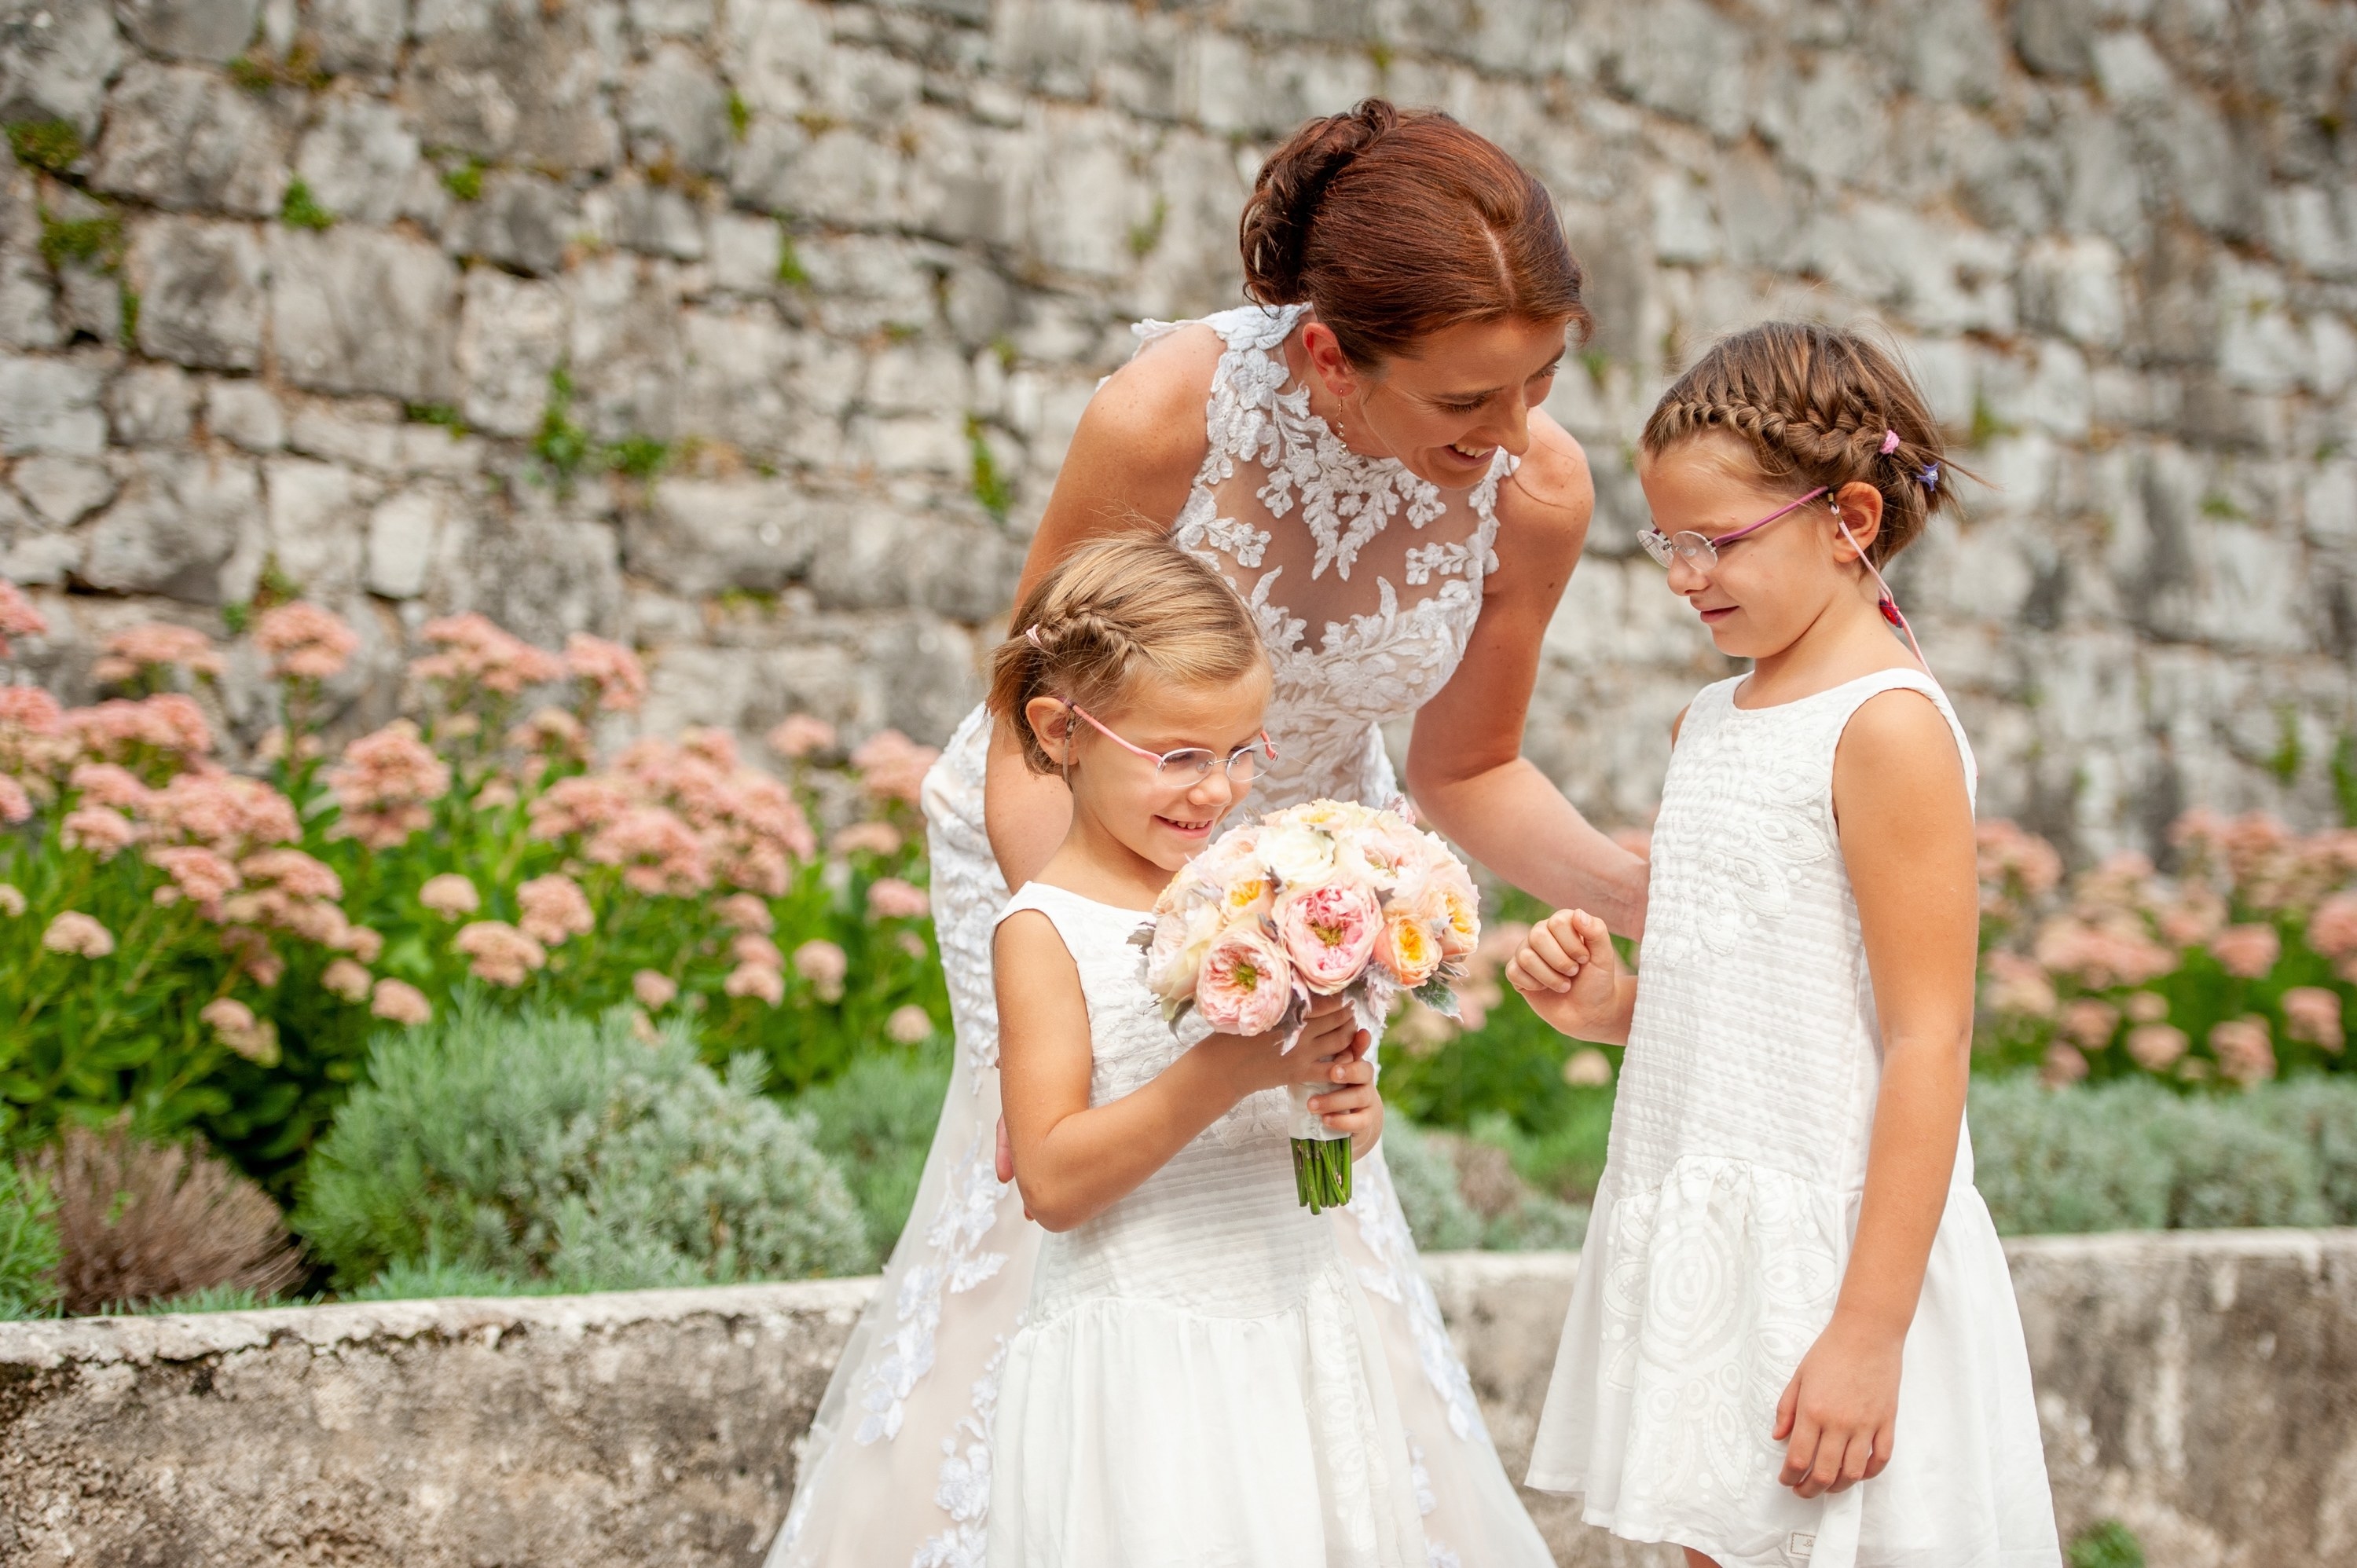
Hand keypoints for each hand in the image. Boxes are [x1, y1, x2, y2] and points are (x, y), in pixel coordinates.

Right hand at [1203, 993, 1355, 1097]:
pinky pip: (1332, 1069)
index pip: (1326, 1001)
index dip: (1340, 998)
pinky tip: (1346, 1057)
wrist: (1225, 1066)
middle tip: (1351, 1009)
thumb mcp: (1258, 1011)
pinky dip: (1344, 1062)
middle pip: (1337, 1018)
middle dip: (1348, 1013)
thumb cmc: (1235, 1034)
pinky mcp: (1301, 1072)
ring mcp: (1302, 1052)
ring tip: (1350, 1027)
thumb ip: (1280, 1002)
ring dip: (1350, 1033)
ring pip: (1340, 1040)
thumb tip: (1299, 989)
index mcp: (1288, 1011)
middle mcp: (1300, 1030)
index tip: (1345, 993)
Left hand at [1305, 1028, 1380, 1153]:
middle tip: (1333, 1072)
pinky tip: (1325, 1120)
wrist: (1352, 1121)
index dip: (1361, 1042)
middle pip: (1364, 1071)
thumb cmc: (1332, 1090)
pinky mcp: (1368, 1120)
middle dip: (1349, 1071)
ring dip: (1334, 1100)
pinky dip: (1341, 1121)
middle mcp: (1365, 1079)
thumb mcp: (1325, 1074)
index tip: (1360, 1035)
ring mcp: (1369, 1100)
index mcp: (1354, 1063)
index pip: (1359, 1049)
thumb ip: (1319, 1061)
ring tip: (1311, 1105)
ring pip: (1358, 1097)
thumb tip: (1298, 1042)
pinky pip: (1359, 1121)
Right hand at [1506, 907, 1623, 1036]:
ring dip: (1550, 978)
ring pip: (1526, 957)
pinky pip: (1513, 972)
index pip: (1557, 922)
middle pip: (1537, 937)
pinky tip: (1545, 989)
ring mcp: (1526, 952)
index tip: (1584, 959)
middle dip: (1560, 962)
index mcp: (1562, 923)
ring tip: (1564, 985)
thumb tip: (1578, 913)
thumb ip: (1597, 931)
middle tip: (1573, 973)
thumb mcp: (1604, 956)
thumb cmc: (1597, 981)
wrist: (1589, 1012)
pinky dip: (1534, 985)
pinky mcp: (1517, 972)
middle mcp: (1541, 933)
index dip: (1572, 945)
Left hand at [1773, 1313, 1901, 1497]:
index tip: (1785, 1479)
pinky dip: (1869, 1473)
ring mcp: (1866, 1425)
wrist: (1867, 1333)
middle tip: (1802, 1490)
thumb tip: (1778, 1437)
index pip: (1798, 1458)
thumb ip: (1786, 1409)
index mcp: (1813, 1411)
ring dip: (1838, 1486)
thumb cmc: (1830, 1351)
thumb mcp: (1799, 1376)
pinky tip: (1857, 1473)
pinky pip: (1880, 1459)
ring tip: (1827, 1486)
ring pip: (1853, 1473)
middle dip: (1809, 1489)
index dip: (1789, 1476)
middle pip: (1824, 1473)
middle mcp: (1840, 1423)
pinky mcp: (1887, 1423)